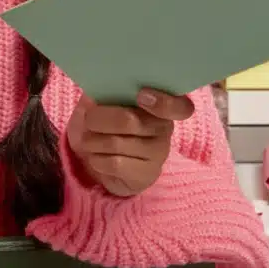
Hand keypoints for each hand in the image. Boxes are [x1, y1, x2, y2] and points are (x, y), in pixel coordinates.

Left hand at [66, 89, 194, 196]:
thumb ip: (105, 92)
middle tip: (88, 119)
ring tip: (88, 140)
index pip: (181, 106)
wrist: (104, 161)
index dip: (164, 102)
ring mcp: (158, 154)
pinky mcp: (145, 175)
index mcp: (161, 104)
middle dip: (97, 118)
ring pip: (115, 143)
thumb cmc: (106, 123)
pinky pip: (113, 164)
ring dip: (92, 140)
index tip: (141, 95)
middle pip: (129, 121)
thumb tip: (95, 95)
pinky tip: (95, 157)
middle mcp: (165, 129)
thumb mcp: (104, 102)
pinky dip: (95, 159)